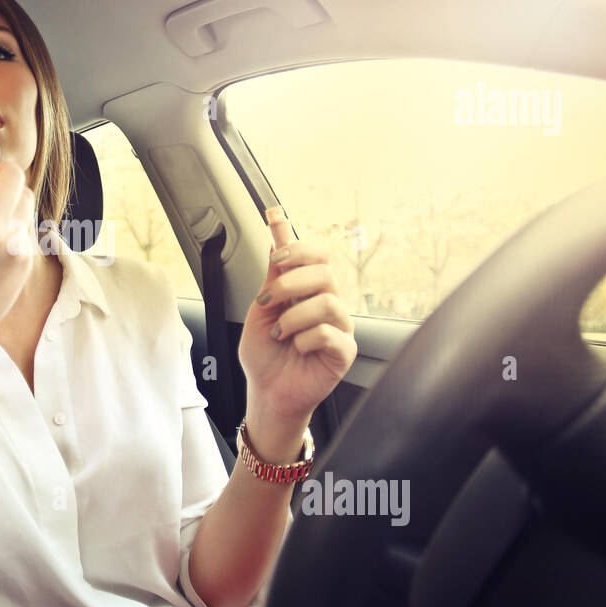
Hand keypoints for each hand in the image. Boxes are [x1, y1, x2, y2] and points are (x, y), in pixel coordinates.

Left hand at [237, 207, 357, 442]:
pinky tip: (297, 348)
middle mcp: (325, 303)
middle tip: (267, 301)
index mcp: (304, 291)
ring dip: (294, 316)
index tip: (272, 215)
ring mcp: (338, 326)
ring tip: (281, 334)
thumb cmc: (265, 355)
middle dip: (290, 280)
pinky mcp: (345, 350)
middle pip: (323, 270)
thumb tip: (276, 241)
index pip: (309, 254)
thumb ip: (272, 281)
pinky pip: (330, 332)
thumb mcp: (261, 313)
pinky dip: (305, 339)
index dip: (293, 234)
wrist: (267, 392)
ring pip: (328, 301)